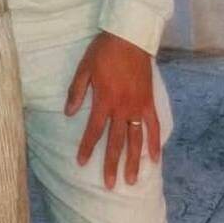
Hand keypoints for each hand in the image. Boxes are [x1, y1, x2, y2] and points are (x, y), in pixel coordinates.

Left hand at [65, 31, 160, 188]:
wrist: (129, 37)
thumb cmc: (104, 51)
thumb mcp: (84, 68)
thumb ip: (76, 91)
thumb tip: (68, 113)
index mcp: (103, 100)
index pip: (94, 131)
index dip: (88, 148)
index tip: (82, 164)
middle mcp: (121, 107)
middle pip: (116, 142)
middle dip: (112, 164)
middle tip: (109, 185)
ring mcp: (137, 106)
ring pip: (136, 139)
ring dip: (134, 161)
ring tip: (132, 181)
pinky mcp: (149, 102)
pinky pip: (154, 126)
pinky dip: (156, 143)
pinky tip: (155, 159)